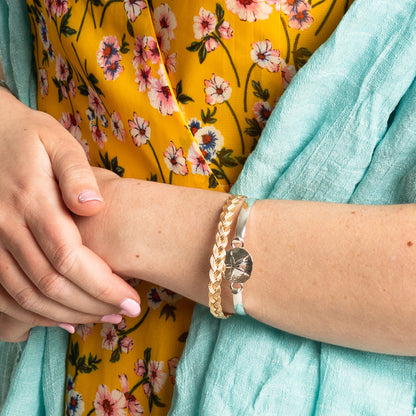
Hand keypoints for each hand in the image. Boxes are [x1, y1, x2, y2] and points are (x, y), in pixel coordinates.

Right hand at [0, 89, 140, 341]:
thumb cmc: (28, 137)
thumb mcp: (57, 141)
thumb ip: (76, 173)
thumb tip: (95, 206)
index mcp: (32, 202)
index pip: (70, 258)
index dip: (102, 286)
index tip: (131, 300)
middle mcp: (6, 228)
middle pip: (51, 285)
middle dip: (92, 306)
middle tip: (125, 313)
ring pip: (26, 297)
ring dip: (68, 315)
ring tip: (104, 318)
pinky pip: (4, 295)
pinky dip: (33, 315)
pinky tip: (62, 320)